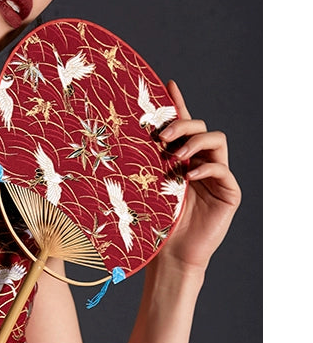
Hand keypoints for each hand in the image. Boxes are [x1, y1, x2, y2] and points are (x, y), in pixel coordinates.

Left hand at [156, 80, 240, 274]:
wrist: (171, 258)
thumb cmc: (154, 228)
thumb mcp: (144, 192)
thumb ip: (141, 169)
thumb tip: (114, 145)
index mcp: (180, 161)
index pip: (182, 126)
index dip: (177, 104)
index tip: (167, 84)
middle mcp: (200, 164)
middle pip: (199, 127)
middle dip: (181, 125)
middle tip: (161, 137)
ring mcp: (217, 177)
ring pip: (216, 140)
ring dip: (194, 142)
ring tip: (175, 157)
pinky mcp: (229, 192)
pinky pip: (221, 170)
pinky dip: (205, 169)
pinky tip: (188, 177)